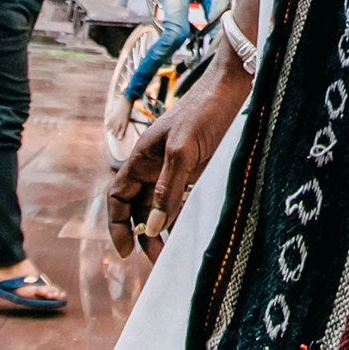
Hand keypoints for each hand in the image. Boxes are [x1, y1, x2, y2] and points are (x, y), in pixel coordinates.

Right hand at [108, 50, 250, 259]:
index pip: (118, 197)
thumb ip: (167, 187)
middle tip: (156, 258)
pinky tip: (188, 235)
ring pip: (160, 209)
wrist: (232, 91)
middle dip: (142, 234)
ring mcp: (175, 172)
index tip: (125, 250)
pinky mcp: (196, 174)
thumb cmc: (202, 112)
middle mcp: (153, 168)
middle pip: (138, 209)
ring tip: (171, 253)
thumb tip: (152, 226)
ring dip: (163, 231)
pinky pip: (183, 202)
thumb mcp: (182, 149)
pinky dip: (182, 220)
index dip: (116, 224)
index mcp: (141, 158)